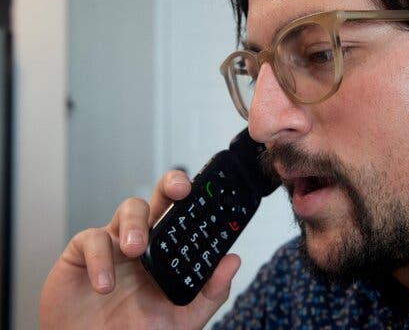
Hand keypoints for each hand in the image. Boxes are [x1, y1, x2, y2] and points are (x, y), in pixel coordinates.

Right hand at [39, 170, 240, 329]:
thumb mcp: (183, 319)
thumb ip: (210, 292)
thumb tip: (233, 262)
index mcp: (171, 251)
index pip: (187, 216)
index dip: (199, 200)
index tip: (212, 193)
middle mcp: (146, 240)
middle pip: (161, 198)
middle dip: (172, 184)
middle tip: (181, 190)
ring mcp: (115, 244)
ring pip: (129, 208)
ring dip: (136, 224)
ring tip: (136, 249)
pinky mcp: (82, 253)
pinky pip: (91, 239)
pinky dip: (100, 258)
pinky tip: (105, 284)